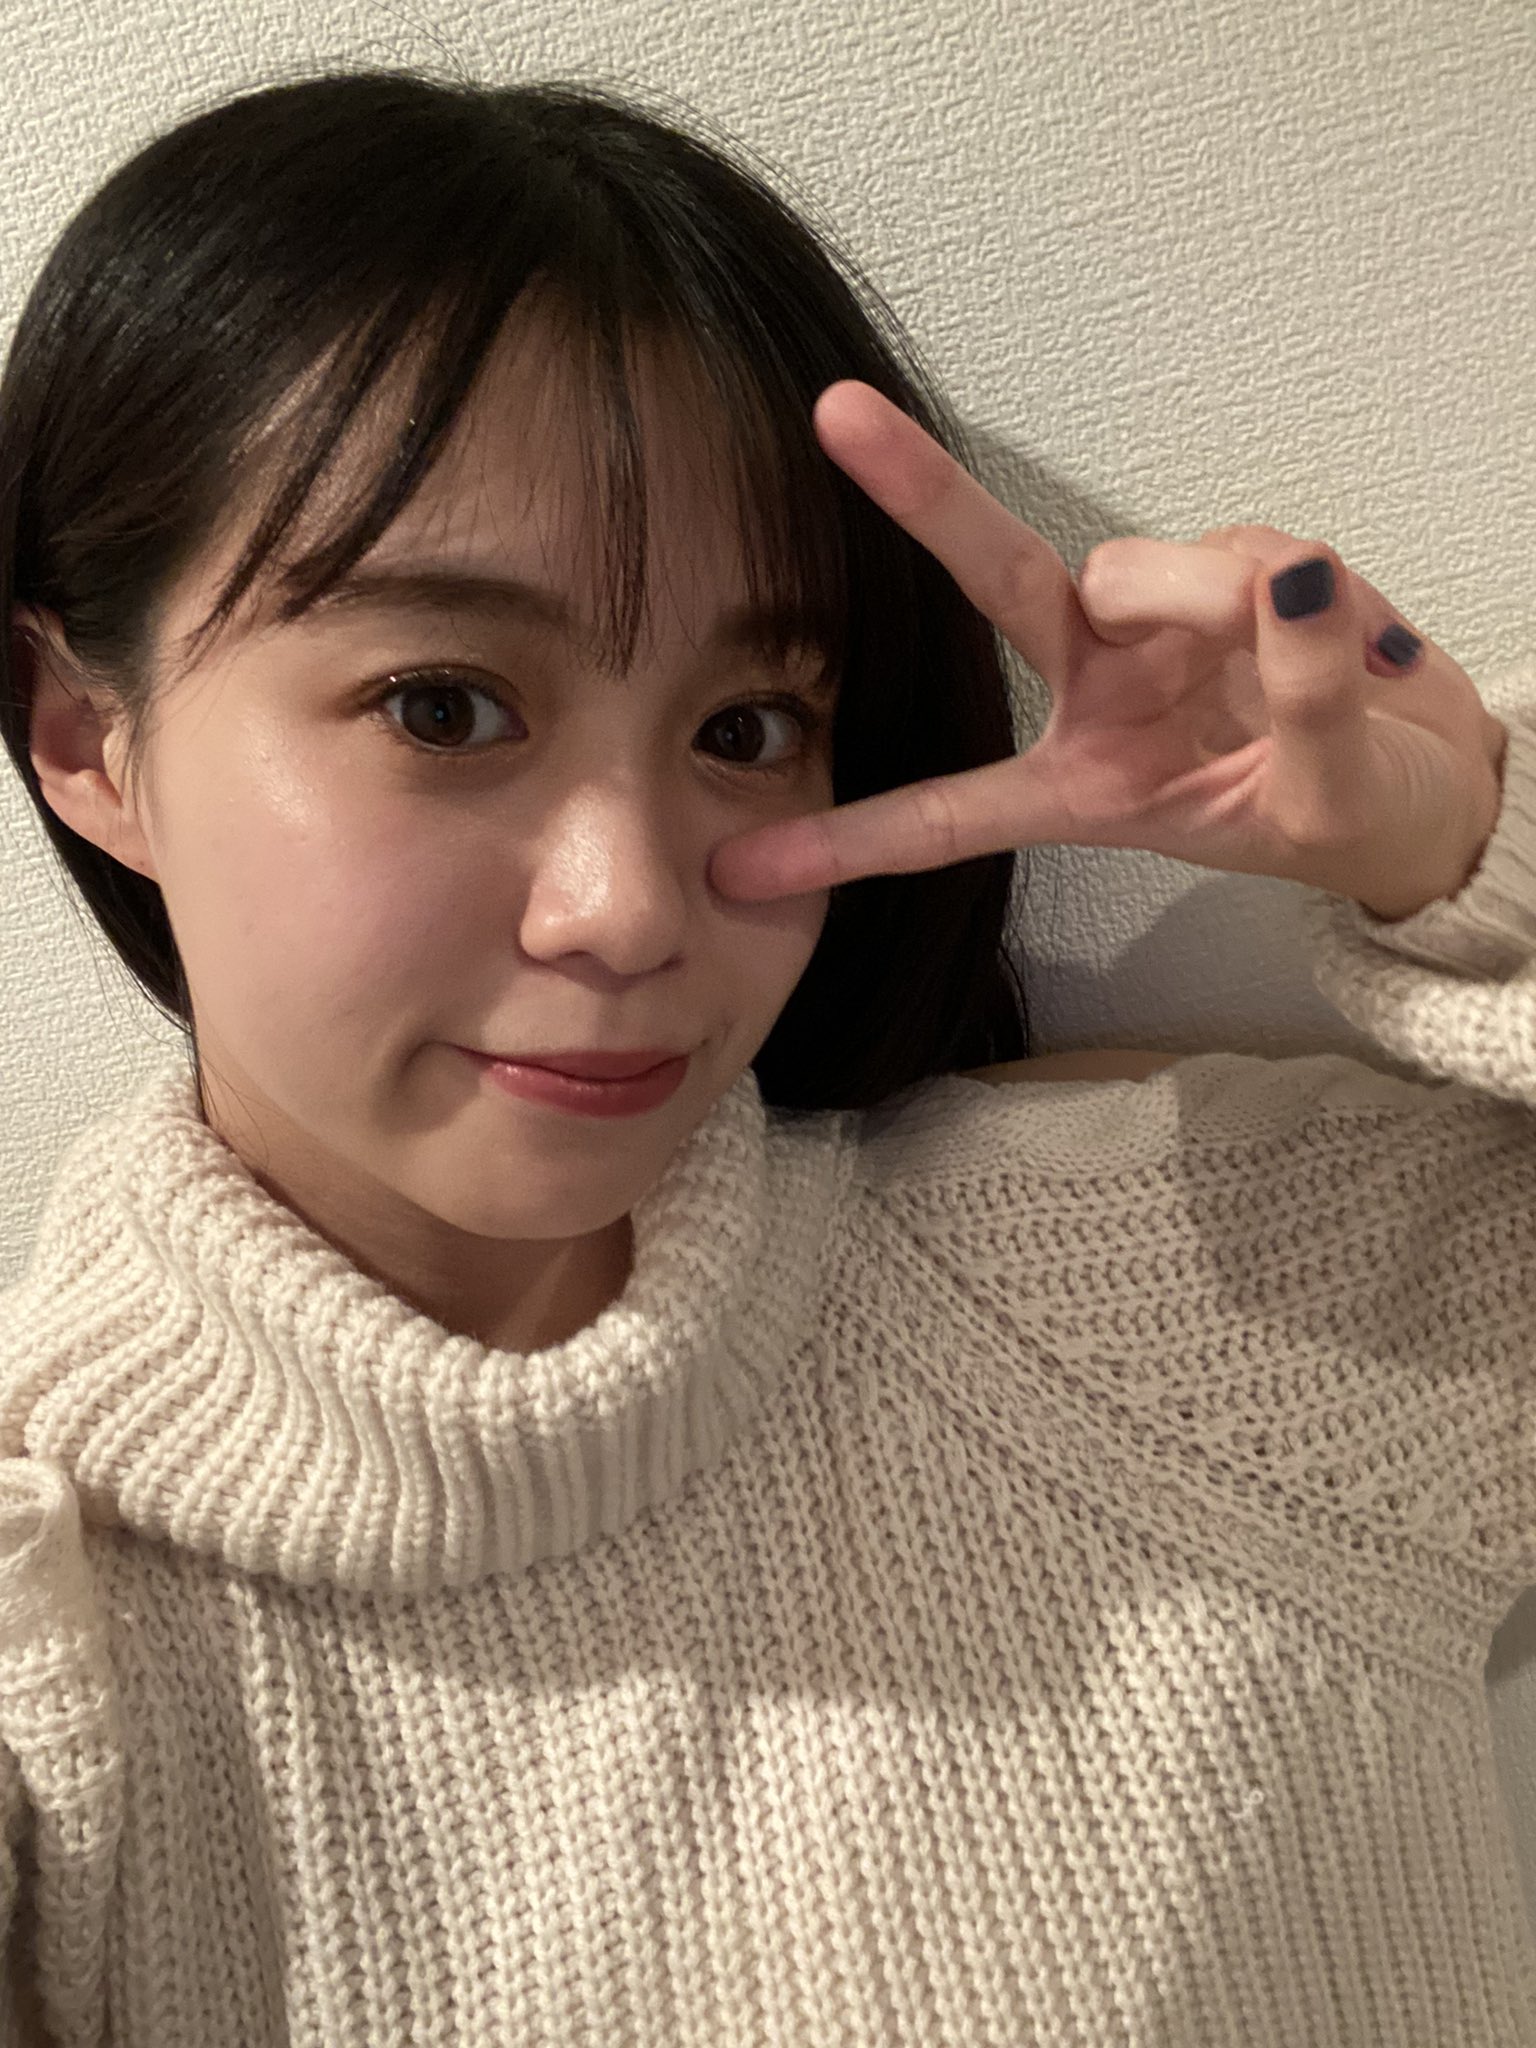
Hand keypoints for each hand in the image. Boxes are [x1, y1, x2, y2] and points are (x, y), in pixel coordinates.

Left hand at [709, 382, 1508, 922]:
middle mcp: (1099, 686)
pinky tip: (1337, 629)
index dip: (848, 840)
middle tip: (835, 415)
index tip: (739, 867)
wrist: (1431, 784)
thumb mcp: (1324, 806)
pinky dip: (1305, 590)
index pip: (949, 813)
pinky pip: (1250, 550)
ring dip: (1225, 606)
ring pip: (1152, 567)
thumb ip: (1305, 704)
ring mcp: (1159, 619)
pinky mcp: (1229, 567)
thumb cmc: (1353, 818)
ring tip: (1319, 664)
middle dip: (922, 496)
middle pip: (998, 579)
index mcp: (1083, 786)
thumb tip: (1280, 584)